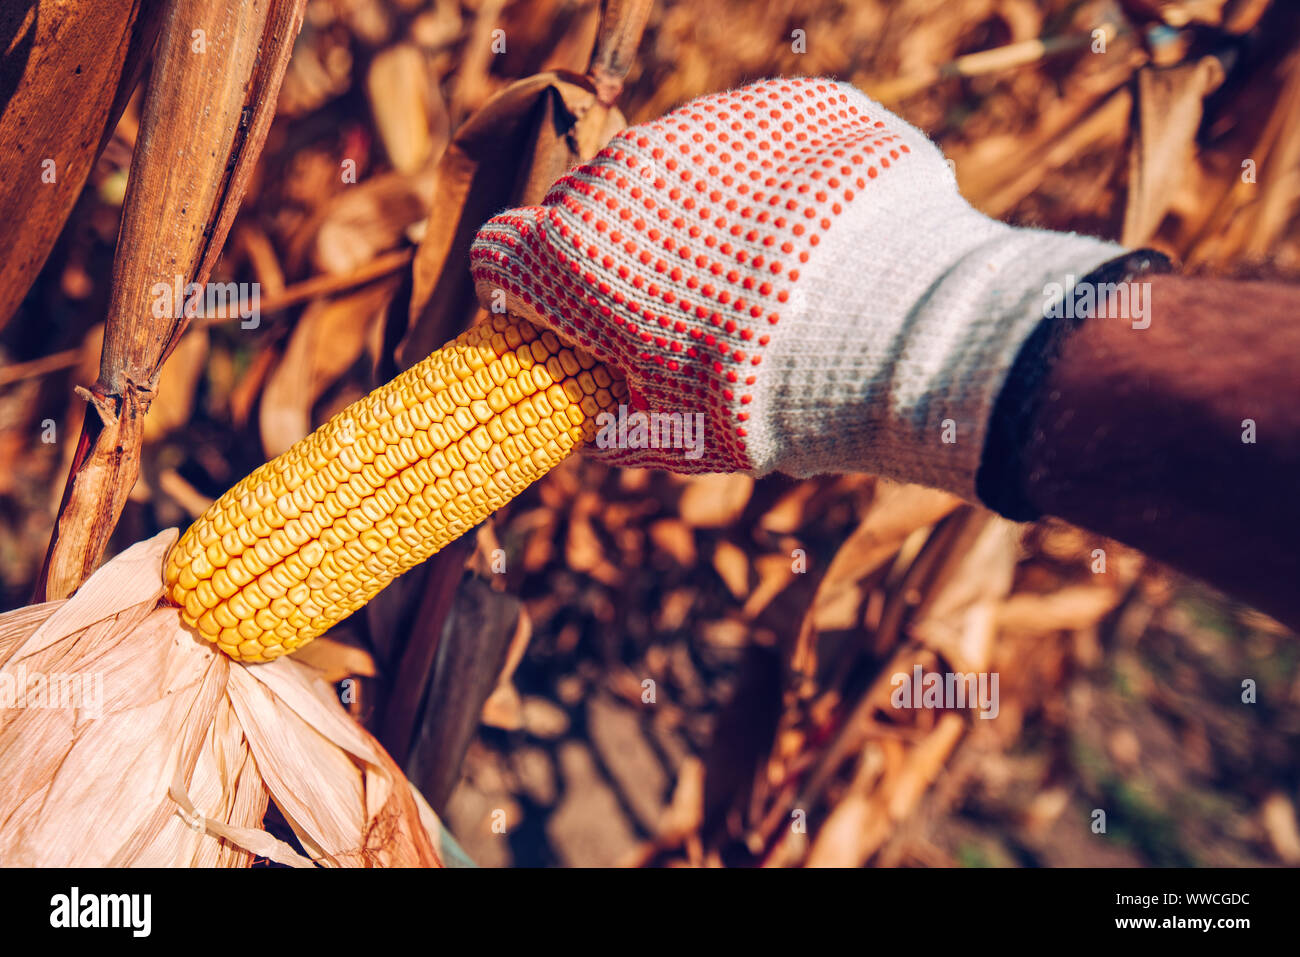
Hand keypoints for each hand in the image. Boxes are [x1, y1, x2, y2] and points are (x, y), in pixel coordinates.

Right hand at [470, 77, 1123, 499]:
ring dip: (695, 207)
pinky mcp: (784, 105)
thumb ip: (616, 425)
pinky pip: (757, 140)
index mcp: (572, 255)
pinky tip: (814, 232)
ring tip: (765, 269)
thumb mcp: (674, 440)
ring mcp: (705, 127)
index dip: (524, 285)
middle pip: (588, 203)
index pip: (502, 252)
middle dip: (616, 247)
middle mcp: (622, 173)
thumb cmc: (759, 399)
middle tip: (678, 301)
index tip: (559, 311)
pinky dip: (771, 179)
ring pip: (675, 164)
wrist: (889, 333)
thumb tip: (594, 427)